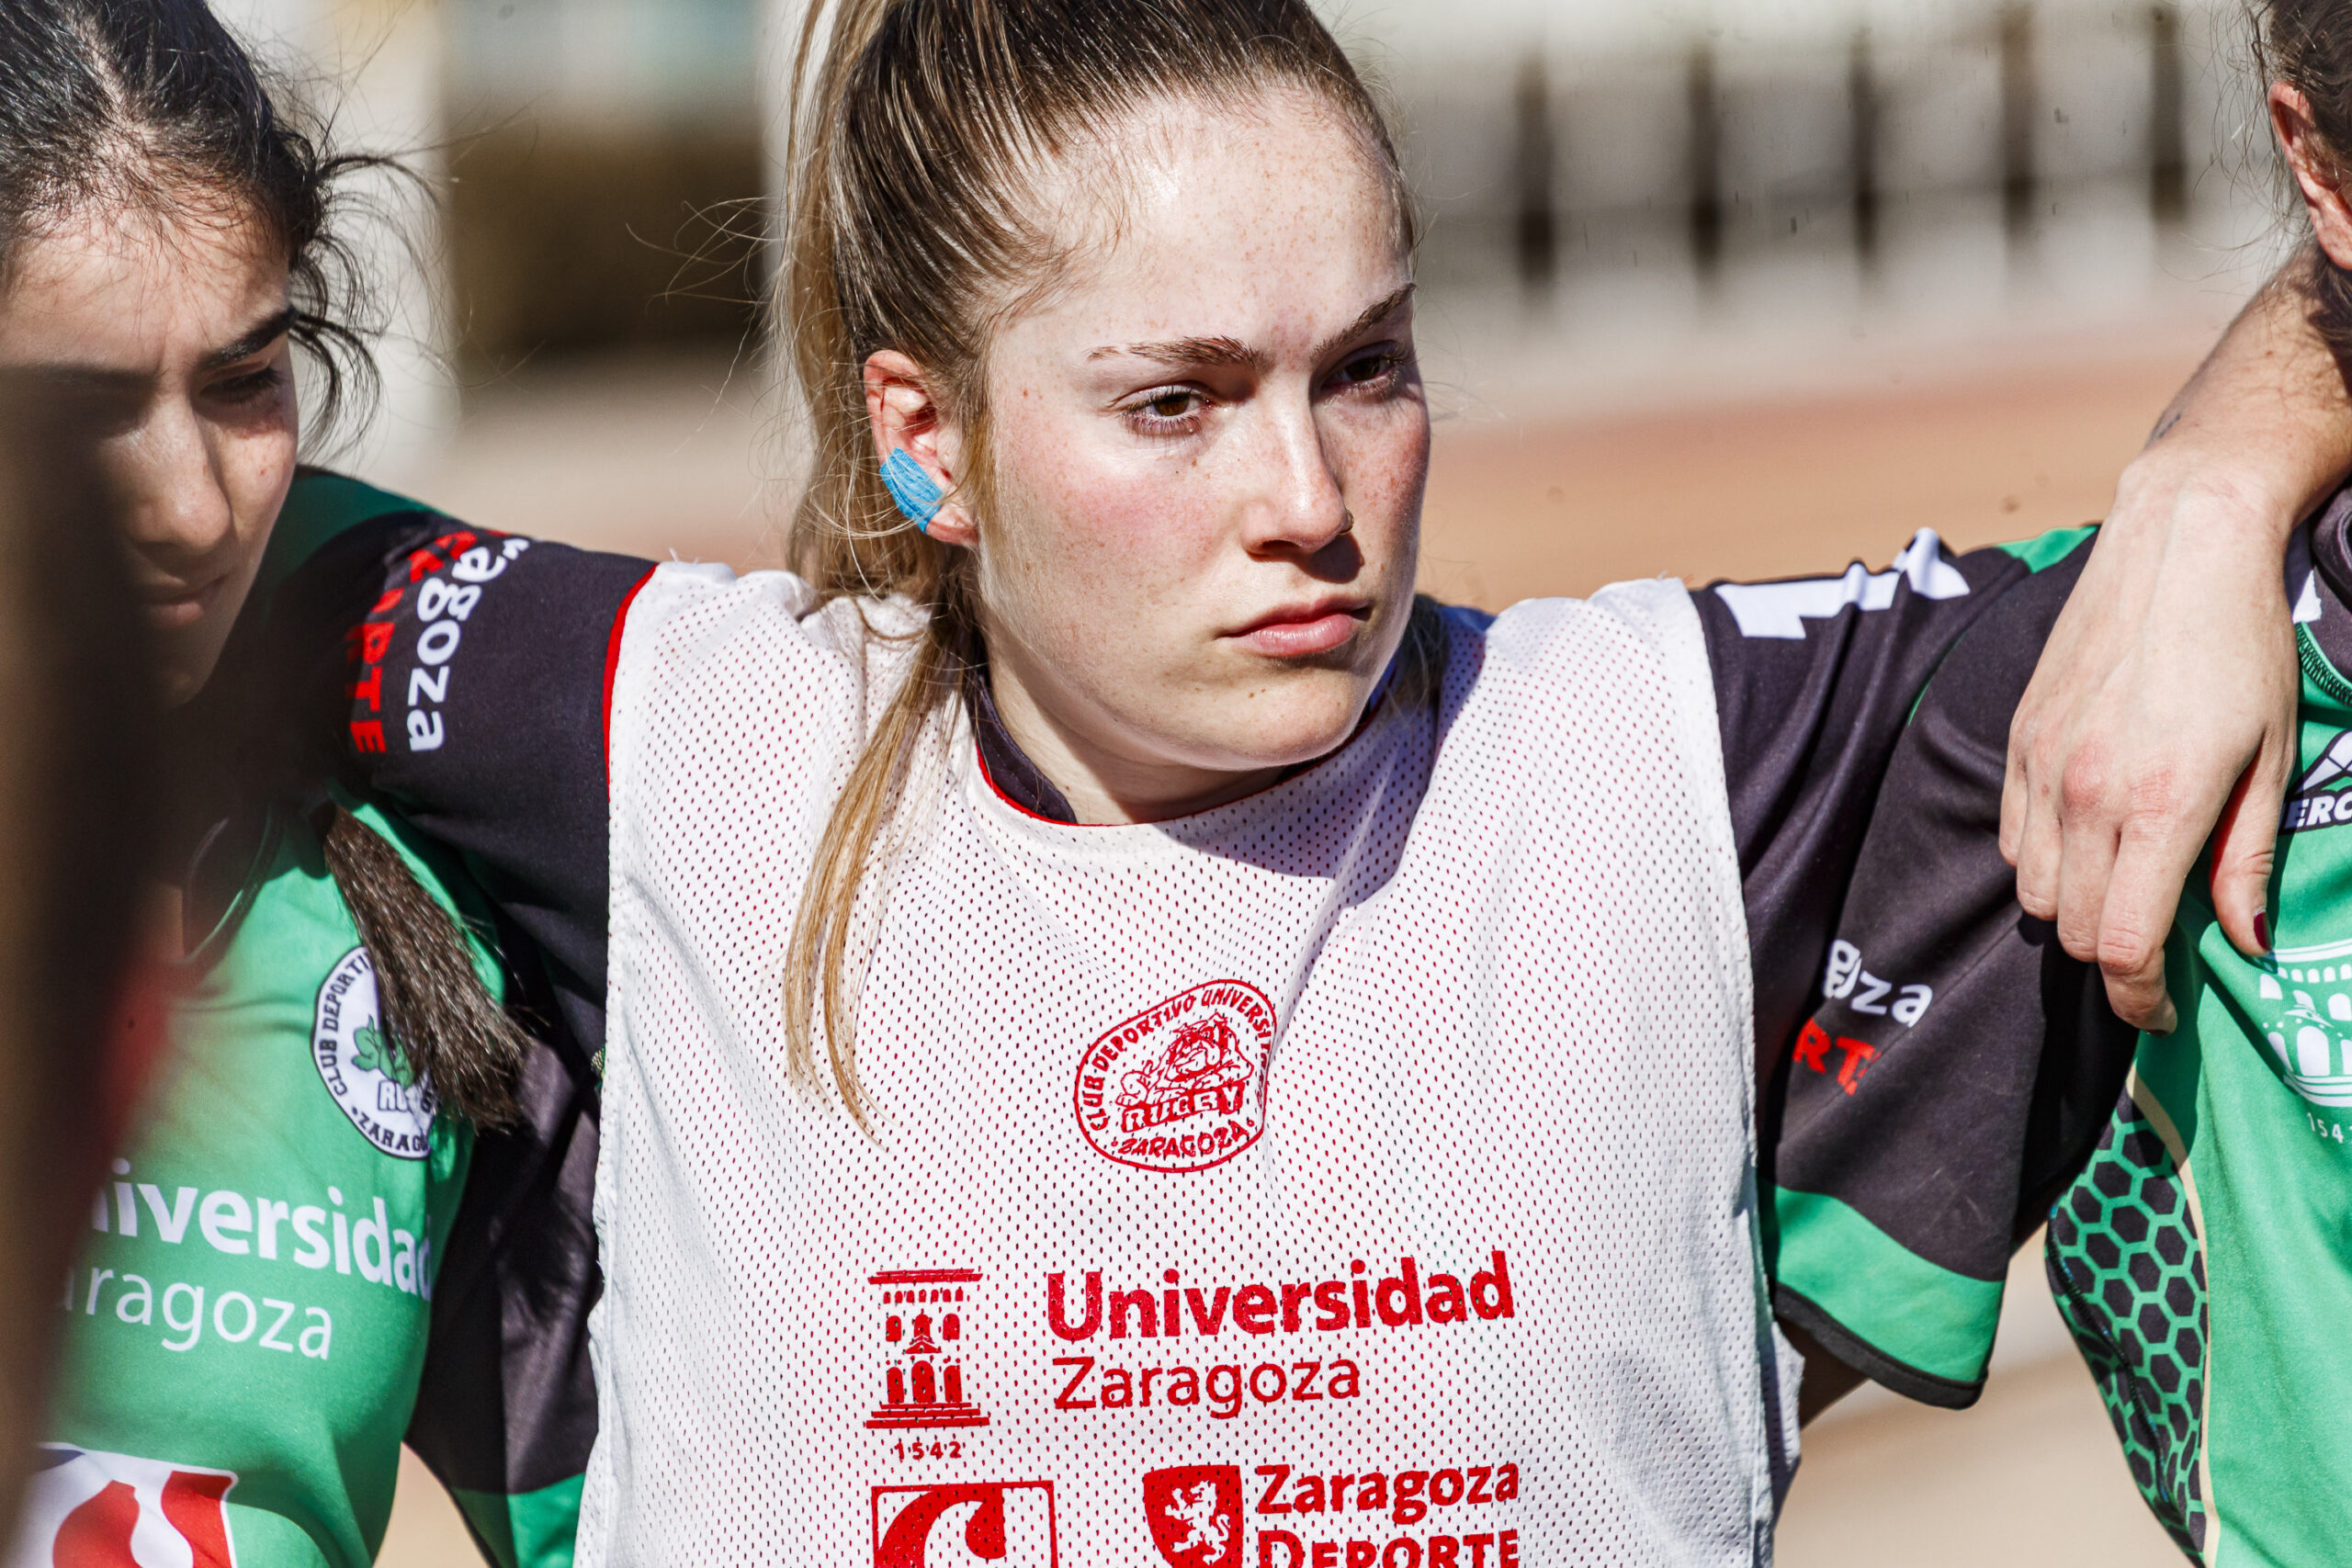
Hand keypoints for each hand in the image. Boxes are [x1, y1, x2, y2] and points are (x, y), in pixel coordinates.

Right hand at [2004, 255, 2349, 1029]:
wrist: (2177, 548)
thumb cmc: (2241, 647)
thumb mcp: (2271, 758)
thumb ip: (2246, 858)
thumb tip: (2244, 939)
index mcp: (2161, 804)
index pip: (2122, 944)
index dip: (2138, 996)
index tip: (2159, 1011)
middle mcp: (2088, 792)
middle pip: (2072, 928)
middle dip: (2112, 955)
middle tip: (2154, 946)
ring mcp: (2043, 765)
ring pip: (2033, 888)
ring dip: (2074, 906)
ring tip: (2121, 884)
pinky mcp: (2019, 740)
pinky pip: (2013, 835)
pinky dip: (2043, 858)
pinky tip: (2086, 835)